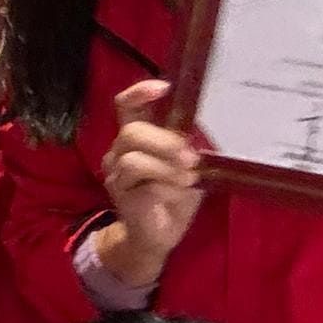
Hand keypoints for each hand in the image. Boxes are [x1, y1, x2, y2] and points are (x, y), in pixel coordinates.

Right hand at [95, 79, 201, 286]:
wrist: (158, 235)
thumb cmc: (176, 196)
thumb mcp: (188, 166)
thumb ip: (189, 146)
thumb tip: (206, 130)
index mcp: (137, 137)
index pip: (126, 105)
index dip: (140, 92)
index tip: (164, 87)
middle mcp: (120, 150)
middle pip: (131, 131)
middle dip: (163, 140)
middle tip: (190, 155)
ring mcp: (116, 172)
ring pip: (133, 157)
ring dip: (165, 165)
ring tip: (189, 176)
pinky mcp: (120, 193)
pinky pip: (139, 181)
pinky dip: (163, 182)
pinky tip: (180, 190)